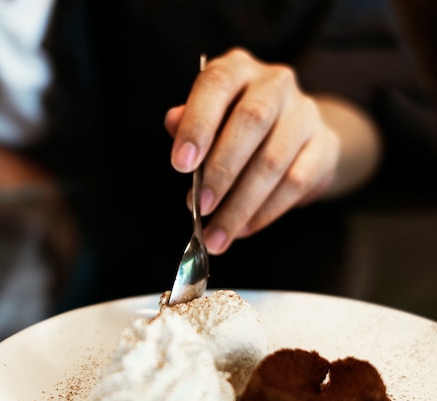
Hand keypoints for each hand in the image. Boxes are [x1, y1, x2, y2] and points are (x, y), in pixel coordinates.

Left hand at [165, 48, 378, 254]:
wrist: (295, 136)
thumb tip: (173, 122)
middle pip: (251, 122)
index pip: (216, 85)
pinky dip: (265, 212)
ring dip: (240, 205)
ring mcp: (305, 113)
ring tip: (217, 234)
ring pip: (273, 162)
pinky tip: (243, 229)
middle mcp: (275, 83)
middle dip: (221, 171)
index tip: (180, 165)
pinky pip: (295, 184)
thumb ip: (190, 122)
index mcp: (238, 69)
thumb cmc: (236, 128)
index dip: (197, 124)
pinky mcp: (324, 146)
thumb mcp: (210, 119)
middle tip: (200, 207)